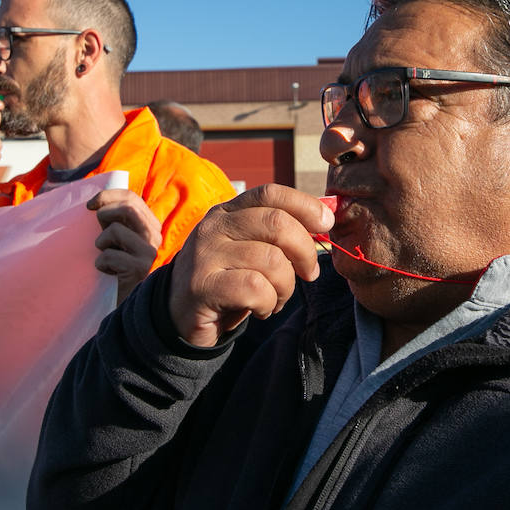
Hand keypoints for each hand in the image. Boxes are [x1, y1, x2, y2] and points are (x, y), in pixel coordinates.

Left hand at [88, 188, 162, 296]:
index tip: (89, 205)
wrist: (124, 303)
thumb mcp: (116, 239)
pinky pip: (108, 255)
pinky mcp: (140, 269)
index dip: (108, 195)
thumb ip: (113, 220)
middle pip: (128, 207)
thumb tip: (95, 203)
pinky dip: (100, 263)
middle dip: (104, 213)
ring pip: (116, 229)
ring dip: (101, 243)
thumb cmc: (115, 268)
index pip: (131, 198)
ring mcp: (149, 252)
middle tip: (96, 228)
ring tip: (105, 258)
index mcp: (149, 225)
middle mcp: (154, 236)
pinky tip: (108, 273)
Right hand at [167, 184, 332, 347]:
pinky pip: (255, 290)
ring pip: (272, 261)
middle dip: (305, 251)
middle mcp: (214, 226)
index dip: (305, 205)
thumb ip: (279, 232)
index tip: (327, 224)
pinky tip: (260, 309)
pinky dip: (268, 303)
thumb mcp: (251, 248)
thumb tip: (327, 215)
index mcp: (228, 211)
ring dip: (286, 287)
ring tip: (276, 298)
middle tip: (309, 273)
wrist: (181, 316)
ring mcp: (205, 255)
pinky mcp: (202, 286)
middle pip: (277, 224)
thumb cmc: (228, 279)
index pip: (271, 193)